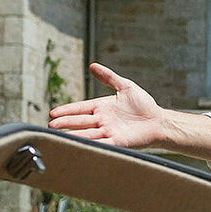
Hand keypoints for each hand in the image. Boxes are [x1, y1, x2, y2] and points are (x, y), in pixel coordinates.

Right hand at [48, 63, 168, 148]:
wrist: (159, 121)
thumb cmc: (144, 105)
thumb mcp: (125, 87)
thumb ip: (109, 77)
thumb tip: (92, 65)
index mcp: (102, 108)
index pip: (80, 109)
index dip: (67, 111)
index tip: (53, 113)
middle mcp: (103, 121)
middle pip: (80, 122)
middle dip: (66, 123)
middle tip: (52, 125)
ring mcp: (109, 132)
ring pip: (88, 134)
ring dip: (74, 135)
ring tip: (60, 136)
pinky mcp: (118, 143)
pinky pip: (103, 144)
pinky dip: (93, 145)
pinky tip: (81, 146)